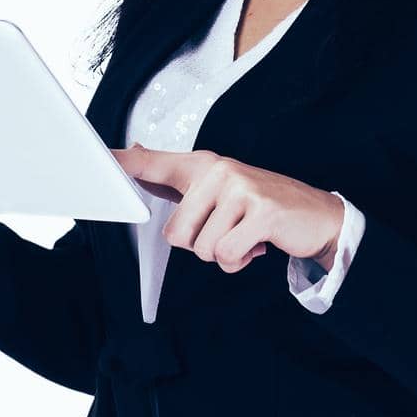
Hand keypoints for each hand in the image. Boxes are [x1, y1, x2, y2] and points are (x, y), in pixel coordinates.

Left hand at [112, 144, 344, 273]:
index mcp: (202, 166)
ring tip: (244, 236)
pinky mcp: (261, 212)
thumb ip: (176, 181)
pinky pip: (228, 255)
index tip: (101, 158)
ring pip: (203, 249)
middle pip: (176, 234)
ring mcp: (240, 189)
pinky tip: (258, 244)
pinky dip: (241, 261)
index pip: (154, 164)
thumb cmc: (259, 207)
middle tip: (227, 231)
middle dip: (201, 246)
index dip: (124, 164)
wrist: (316, 216)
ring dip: (224, 255)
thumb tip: (134, 154)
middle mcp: (218, 171)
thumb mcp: (218, 191)